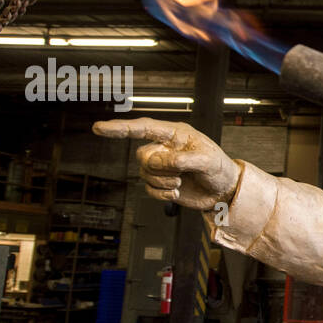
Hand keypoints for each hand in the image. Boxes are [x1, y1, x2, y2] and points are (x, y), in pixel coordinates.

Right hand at [93, 118, 240, 210]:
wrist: (224, 191)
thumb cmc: (219, 168)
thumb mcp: (207, 160)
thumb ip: (182, 159)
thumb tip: (159, 162)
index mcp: (174, 134)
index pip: (143, 128)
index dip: (120, 128)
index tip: (99, 128)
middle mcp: (164, 148)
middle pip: (143, 156)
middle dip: (159, 167)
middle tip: (180, 173)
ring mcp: (161, 166)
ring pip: (145, 173)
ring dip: (163, 181)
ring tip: (181, 181)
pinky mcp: (161, 183)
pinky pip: (149, 190)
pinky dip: (162, 194)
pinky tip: (176, 192)